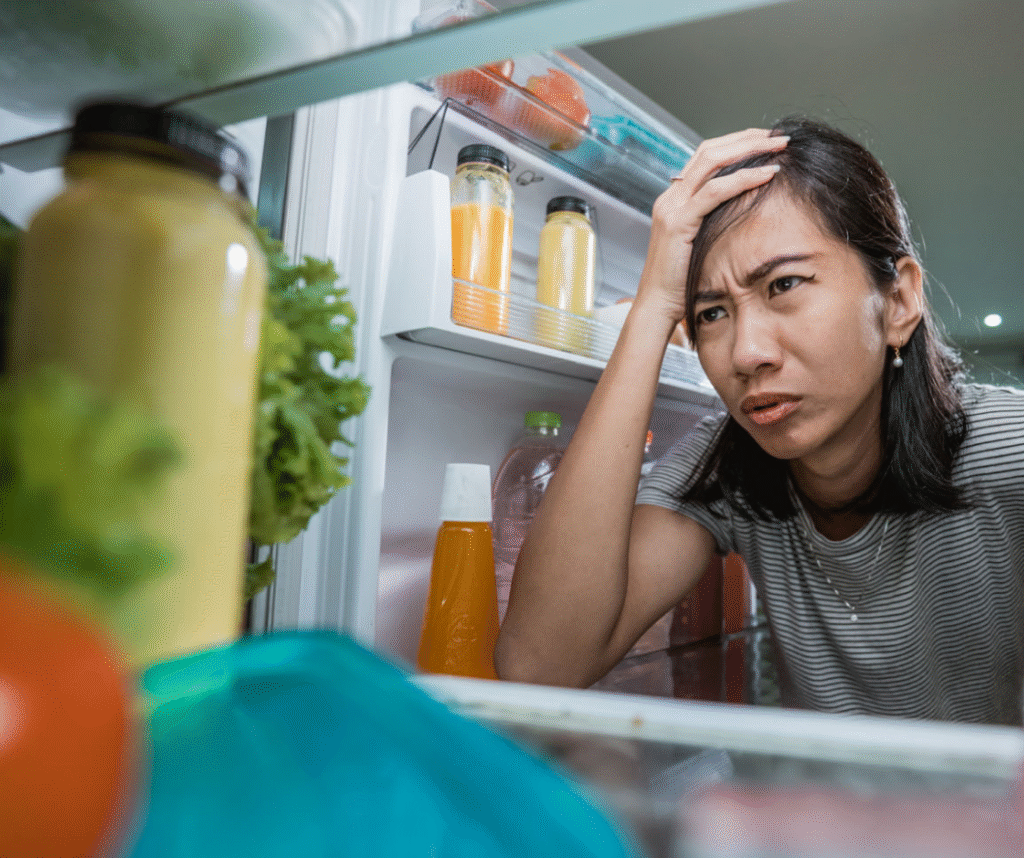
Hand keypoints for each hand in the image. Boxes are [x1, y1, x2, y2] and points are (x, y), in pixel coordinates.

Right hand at [636, 128, 788, 332]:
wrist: (657, 305)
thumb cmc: (681, 281)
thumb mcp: (700, 243)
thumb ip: (714, 222)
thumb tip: (744, 211)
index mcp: (675, 198)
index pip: (706, 156)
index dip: (737, 143)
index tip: (767, 141)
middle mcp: (670, 196)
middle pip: (710, 150)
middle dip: (747, 139)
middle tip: (779, 137)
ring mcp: (672, 207)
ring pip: (712, 162)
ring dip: (750, 150)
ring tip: (779, 148)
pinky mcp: (678, 223)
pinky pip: (714, 192)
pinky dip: (744, 179)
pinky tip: (768, 173)